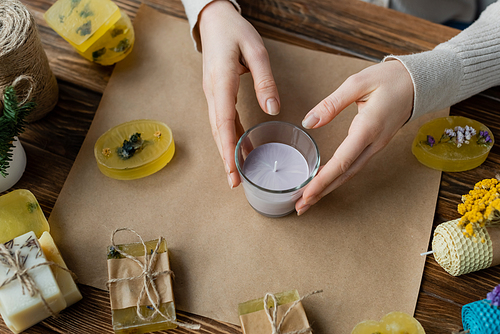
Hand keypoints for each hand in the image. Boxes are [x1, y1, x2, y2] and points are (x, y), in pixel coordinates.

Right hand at [199, 0, 279, 188]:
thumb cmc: (235, 31)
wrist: (214, 20)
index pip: (223, 121)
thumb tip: (272, 109)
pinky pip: (222, 119)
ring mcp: (212, 93)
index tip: (233, 170)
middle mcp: (212, 92)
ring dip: (227, 151)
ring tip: (238, 173)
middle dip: (225, 158)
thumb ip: (264, 80)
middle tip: (235, 183)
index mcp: (221, 81)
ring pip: (218, 128)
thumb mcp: (255, 49)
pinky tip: (242, 147)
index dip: (228, 148)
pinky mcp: (217, 93)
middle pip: (217, 131)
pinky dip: (231, 136)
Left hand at [295, 60, 413, 214]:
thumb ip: (332, 103)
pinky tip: (325, 182)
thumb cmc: (390, 80)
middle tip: (300, 207)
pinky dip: (338, 177)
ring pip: (350, 173)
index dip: (322, 180)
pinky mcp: (375, 145)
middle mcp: (373, 143)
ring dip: (329, 188)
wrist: (420, 83)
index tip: (306, 193)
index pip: (341, 161)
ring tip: (308, 200)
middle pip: (345, 175)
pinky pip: (354, 166)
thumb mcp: (358, 83)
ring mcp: (376, 146)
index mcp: (368, 128)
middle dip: (321, 193)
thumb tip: (309, 122)